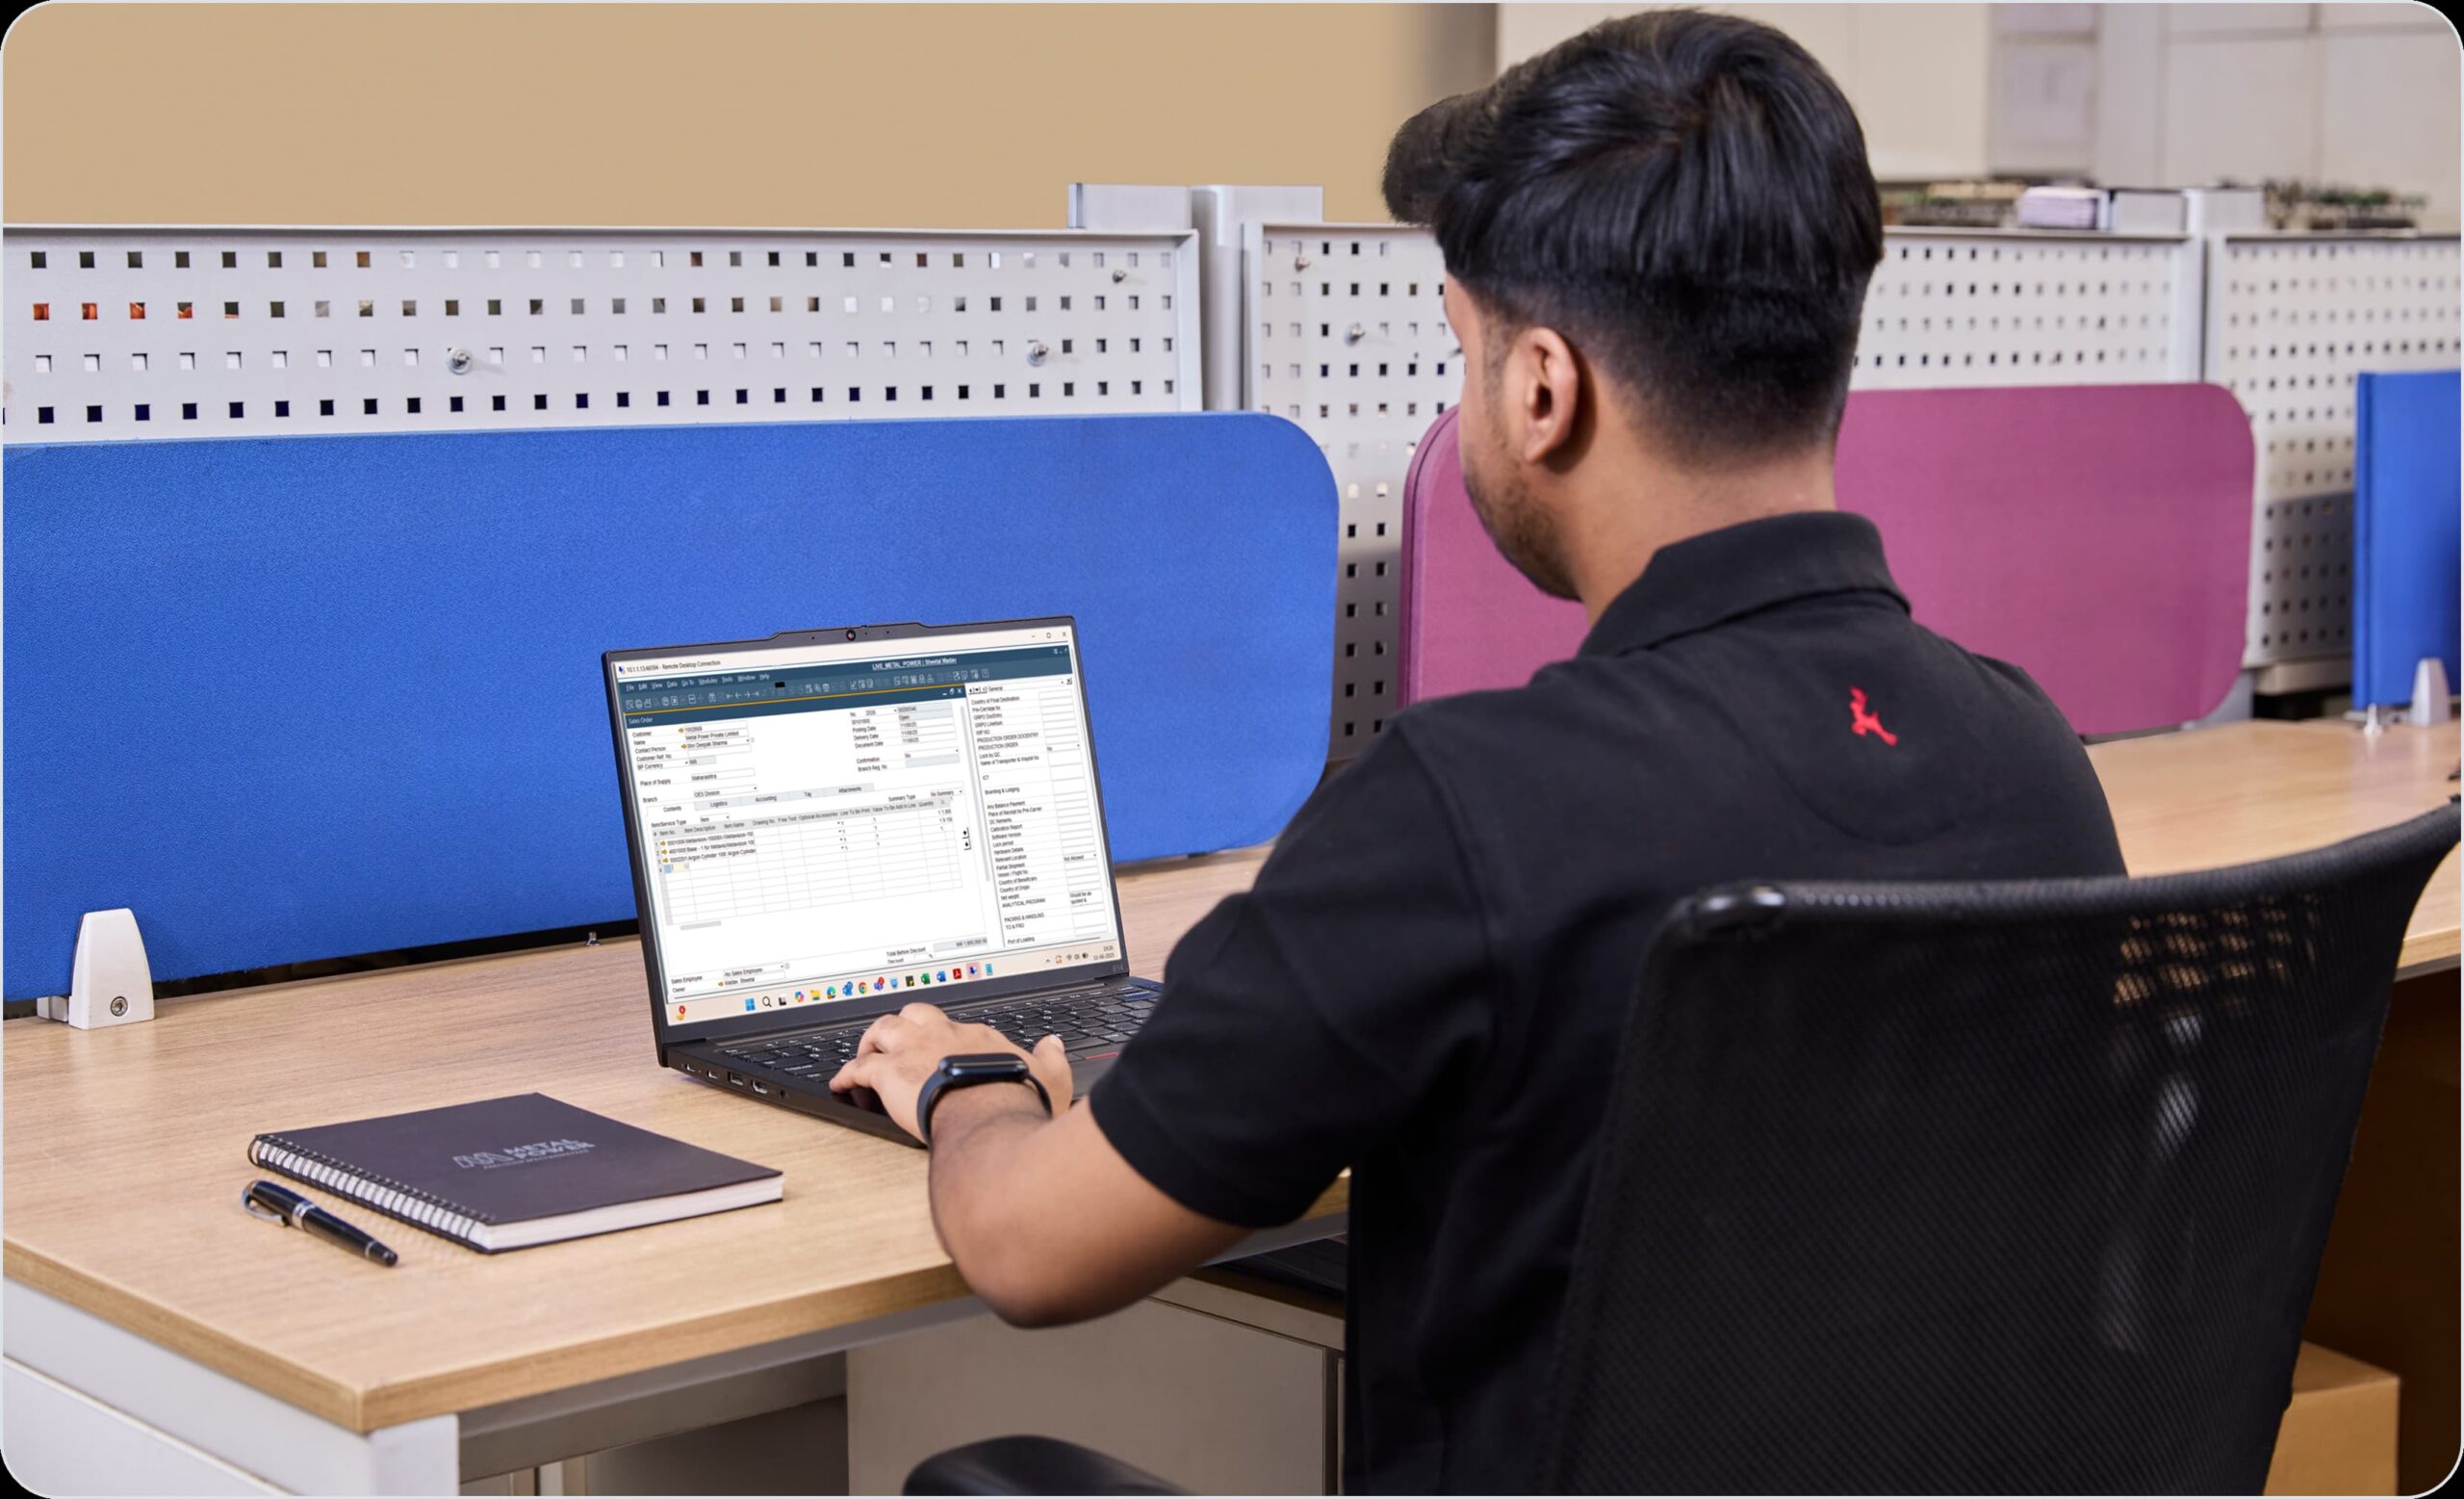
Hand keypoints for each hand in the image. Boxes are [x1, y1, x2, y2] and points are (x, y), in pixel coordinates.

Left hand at [828, 1003, 1070, 1142]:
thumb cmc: (1019, 1100)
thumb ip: (1051, 1058)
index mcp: (978, 1037)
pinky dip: (846, 1074)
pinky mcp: (891, 1073)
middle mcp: (943, 1035)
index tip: (941, 1050)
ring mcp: (914, 1051)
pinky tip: (840, 1083)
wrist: (993, 1115)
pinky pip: (859, 1068)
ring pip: (882, 1030)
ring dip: (871, 1041)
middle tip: (896, 1040)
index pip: (955, 1028)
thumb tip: (1054, 1045)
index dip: (944, 1039)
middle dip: (903, 1025)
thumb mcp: (1051, 1075)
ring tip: (865, 1054)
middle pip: (914, 1015)